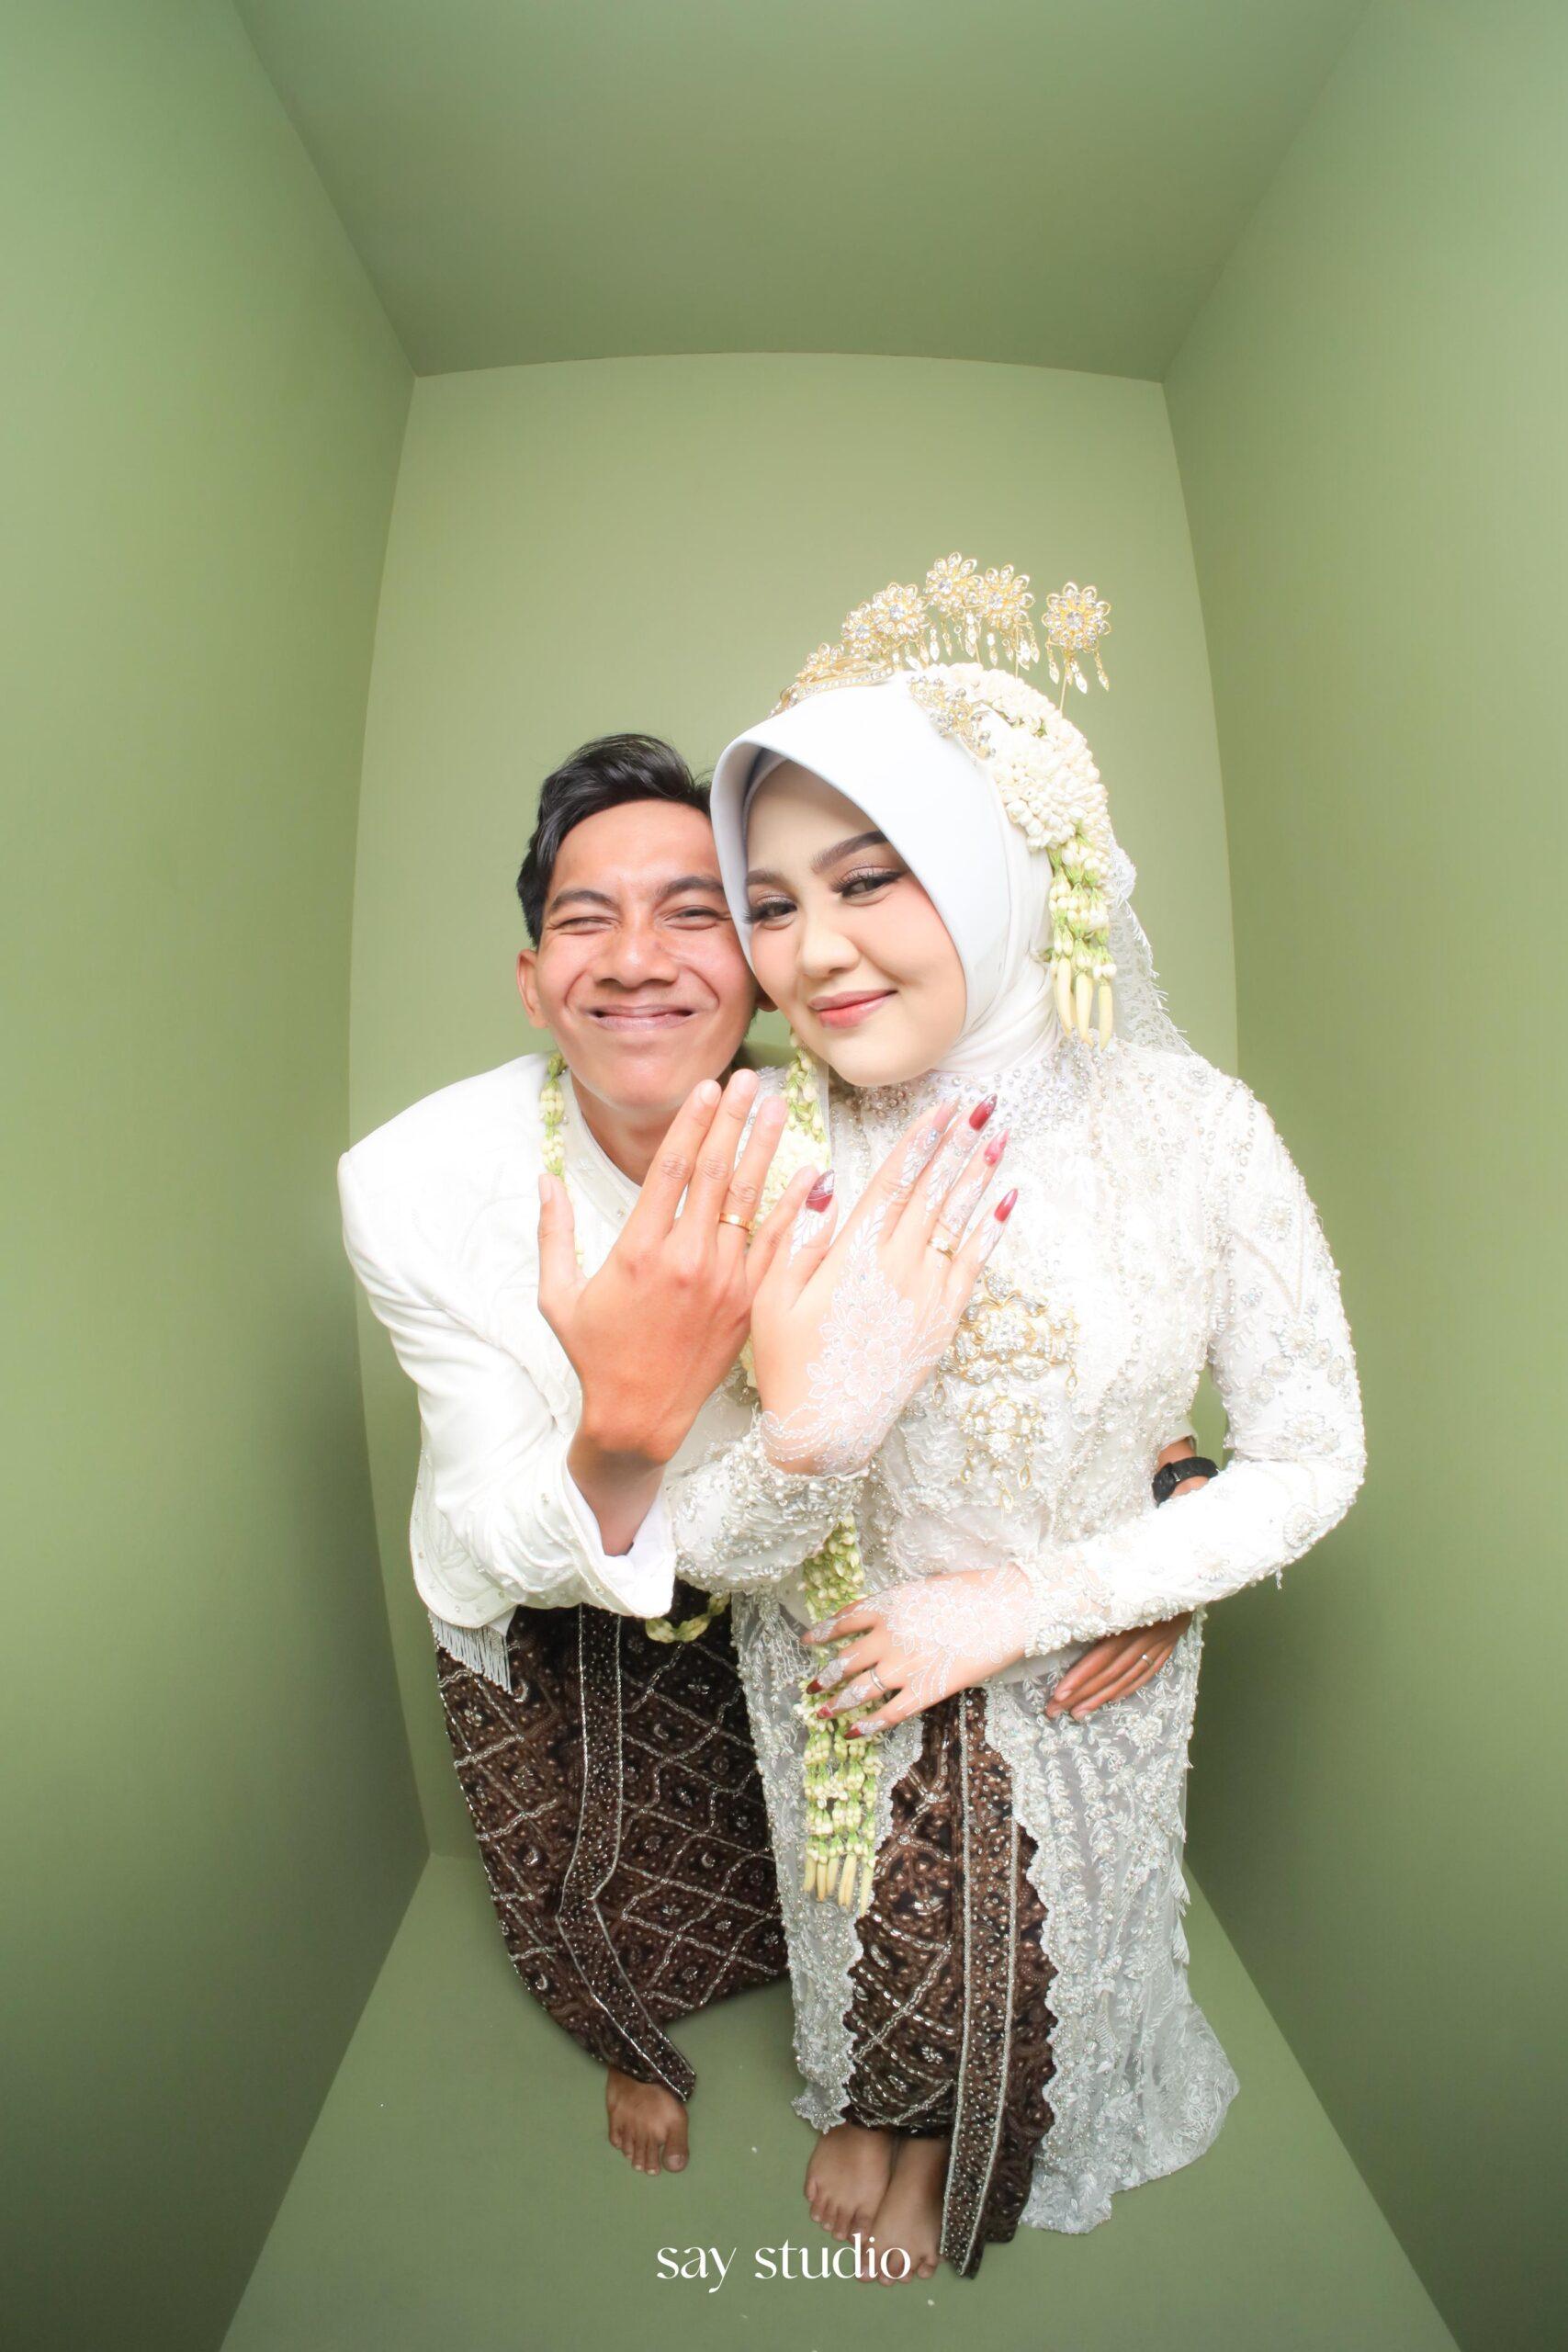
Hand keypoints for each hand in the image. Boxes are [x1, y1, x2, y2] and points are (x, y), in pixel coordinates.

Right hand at [538, 1069, 818, 1544]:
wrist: (639, 1419)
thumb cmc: (595, 1356)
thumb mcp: (557, 1296)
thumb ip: (554, 1233)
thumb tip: (543, 1179)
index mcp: (638, 1250)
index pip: (671, 1168)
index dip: (692, 1122)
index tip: (707, 1088)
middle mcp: (686, 1259)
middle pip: (716, 1172)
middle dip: (734, 1120)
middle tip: (749, 1080)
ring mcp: (724, 1281)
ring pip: (750, 1200)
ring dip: (766, 1148)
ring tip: (778, 1107)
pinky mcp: (748, 1304)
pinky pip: (777, 1246)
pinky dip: (795, 1207)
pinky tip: (811, 1171)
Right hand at [747, 1095, 1017, 1474]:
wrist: (828, 1428)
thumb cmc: (789, 1362)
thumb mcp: (772, 1296)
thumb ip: (798, 1235)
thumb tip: (825, 1180)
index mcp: (854, 1254)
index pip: (895, 1181)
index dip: (920, 1140)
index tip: (939, 1108)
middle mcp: (898, 1266)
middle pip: (934, 1190)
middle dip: (957, 1143)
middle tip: (982, 1103)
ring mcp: (926, 1293)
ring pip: (958, 1220)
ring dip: (979, 1174)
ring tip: (999, 1136)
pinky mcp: (942, 1320)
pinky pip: (973, 1265)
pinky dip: (991, 1230)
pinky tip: (1006, 1200)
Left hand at [801, 1563, 1033, 1736]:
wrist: (1005, 1608)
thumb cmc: (970, 1593)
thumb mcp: (922, 1589)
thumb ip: (896, 1605)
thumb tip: (879, 1619)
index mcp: (886, 1606)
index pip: (842, 1621)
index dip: (822, 1633)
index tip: (808, 1640)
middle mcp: (887, 1636)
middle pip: (844, 1660)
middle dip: (824, 1677)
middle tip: (811, 1687)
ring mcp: (904, 1665)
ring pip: (859, 1689)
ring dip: (838, 1703)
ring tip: (824, 1712)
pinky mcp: (925, 1690)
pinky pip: (889, 1713)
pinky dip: (869, 1725)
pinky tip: (854, 1733)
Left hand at [1043, 1436, 1201, 1717]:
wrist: (1203, 1532)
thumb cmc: (1155, 1534)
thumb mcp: (1129, 1543)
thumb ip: (1103, 1557)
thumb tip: (1059, 1574)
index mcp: (1140, 1606)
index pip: (1105, 1651)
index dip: (1082, 1676)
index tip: (1056, 1693)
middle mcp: (1154, 1625)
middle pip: (1113, 1669)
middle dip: (1082, 1692)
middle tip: (1054, 1711)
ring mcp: (1165, 1634)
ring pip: (1129, 1674)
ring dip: (1101, 1696)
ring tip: (1074, 1713)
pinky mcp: (1171, 1637)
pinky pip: (1148, 1670)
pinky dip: (1126, 1687)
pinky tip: (1106, 1700)